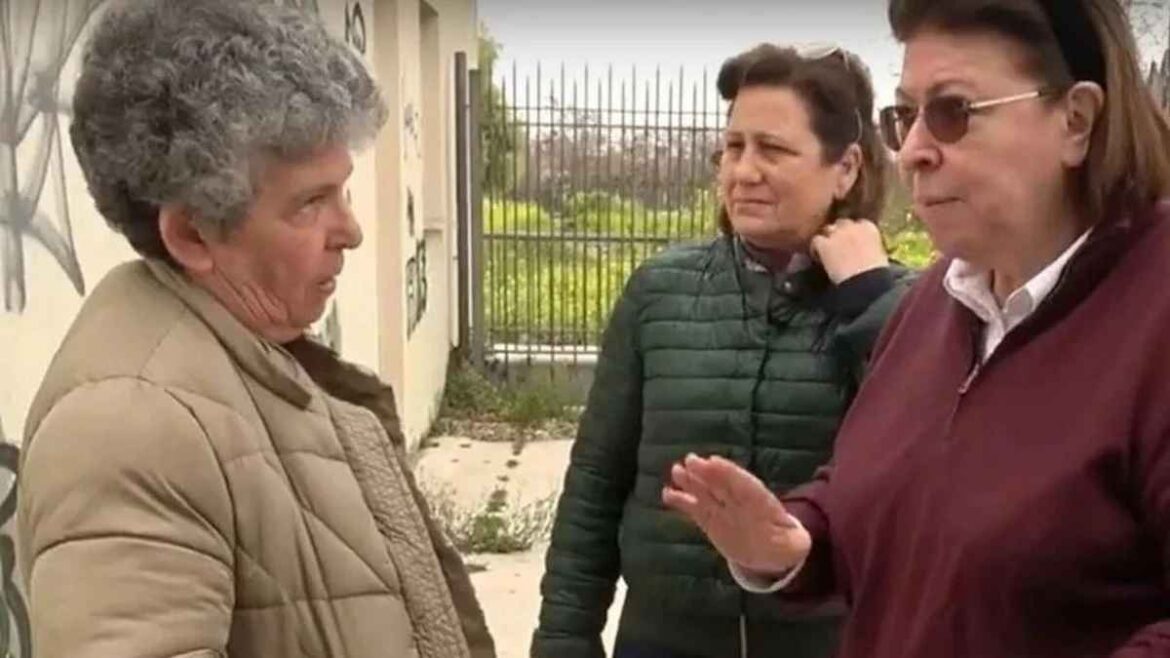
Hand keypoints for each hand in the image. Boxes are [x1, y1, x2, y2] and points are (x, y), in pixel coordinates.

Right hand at [662, 454, 810, 575]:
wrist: (771, 549)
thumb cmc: (785, 542)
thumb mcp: (793, 544)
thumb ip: (793, 544)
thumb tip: (800, 546)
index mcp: (761, 502)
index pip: (743, 484)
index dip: (728, 473)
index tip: (713, 461)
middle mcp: (739, 501)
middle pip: (722, 484)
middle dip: (707, 473)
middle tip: (690, 460)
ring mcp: (723, 508)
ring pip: (706, 492)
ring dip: (691, 481)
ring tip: (676, 470)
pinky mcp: (710, 519)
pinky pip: (695, 507)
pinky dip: (681, 500)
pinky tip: (667, 493)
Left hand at [809, 218, 888, 284]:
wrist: (865, 282)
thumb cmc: (876, 274)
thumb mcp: (878, 256)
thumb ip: (870, 247)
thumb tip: (866, 252)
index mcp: (869, 228)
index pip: (860, 223)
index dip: (854, 233)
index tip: (854, 243)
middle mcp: (852, 226)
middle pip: (842, 223)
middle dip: (840, 233)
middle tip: (839, 246)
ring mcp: (837, 234)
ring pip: (827, 229)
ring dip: (827, 238)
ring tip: (827, 252)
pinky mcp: (824, 244)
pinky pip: (816, 241)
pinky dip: (816, 249)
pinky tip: (818, 259)